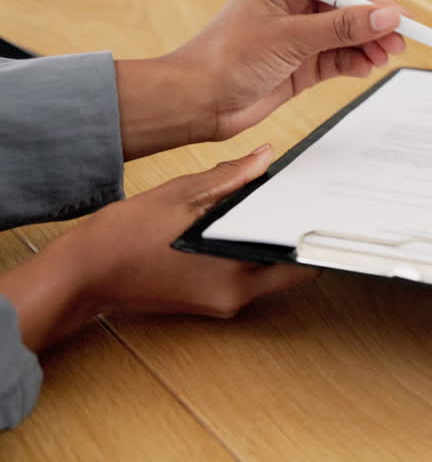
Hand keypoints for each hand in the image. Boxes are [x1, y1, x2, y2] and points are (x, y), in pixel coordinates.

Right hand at [0, 146, 314, 350]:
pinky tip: (236, 225)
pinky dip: (246, 251)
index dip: (312, 235)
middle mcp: (234, 297)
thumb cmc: (121, 238)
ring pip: (268, 273)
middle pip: (288, 268)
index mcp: (234, 274)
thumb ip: (228, 178)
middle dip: (293, 236)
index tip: (319, 210)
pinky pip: (244, 276)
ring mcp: (222, 304)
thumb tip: (265, 158)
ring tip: (267, 208)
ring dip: (269, 243)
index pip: (300, 262)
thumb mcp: (178, 195)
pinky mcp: (209, 301)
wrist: (81, 276)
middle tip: (296, 203)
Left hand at [116, 0, 409, 158]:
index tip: (399, 16)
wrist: (196, 102)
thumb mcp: (289, 38)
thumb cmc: (224, 60)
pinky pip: (338, 59)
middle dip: (374, 25)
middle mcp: (291, 7)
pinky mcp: (300, 65)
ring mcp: (297, 38)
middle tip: (399, 41)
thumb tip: (386, 17)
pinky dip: (355, 63)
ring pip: (346, 36)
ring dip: (368, 46)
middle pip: (347, 9)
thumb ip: (341, 28)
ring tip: (384, 57)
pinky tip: (365, 68)